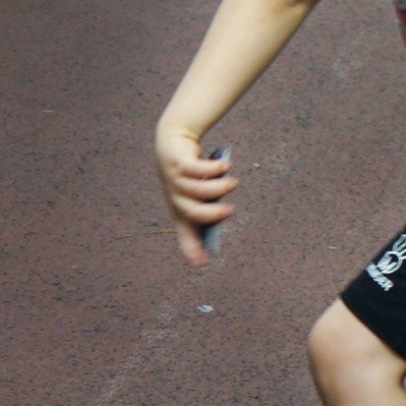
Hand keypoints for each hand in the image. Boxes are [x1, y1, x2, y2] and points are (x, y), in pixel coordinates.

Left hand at [156, 123, 232, 264]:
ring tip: (232, 182)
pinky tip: (225, 165)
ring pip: (198, 190)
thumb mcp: (200, 192)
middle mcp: (174, 197)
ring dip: (220, 187)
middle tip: (230, 210)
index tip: (201, 263)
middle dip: (212, 214)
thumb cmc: (190, 173)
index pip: (185, 232)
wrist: (173, 141)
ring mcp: (174, 180)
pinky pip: (197, 169)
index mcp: (180, 209)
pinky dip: (215, 168)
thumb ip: (210, 206)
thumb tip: (225, 215)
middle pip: (191, 213)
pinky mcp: (178, 162)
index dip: (191, 248)